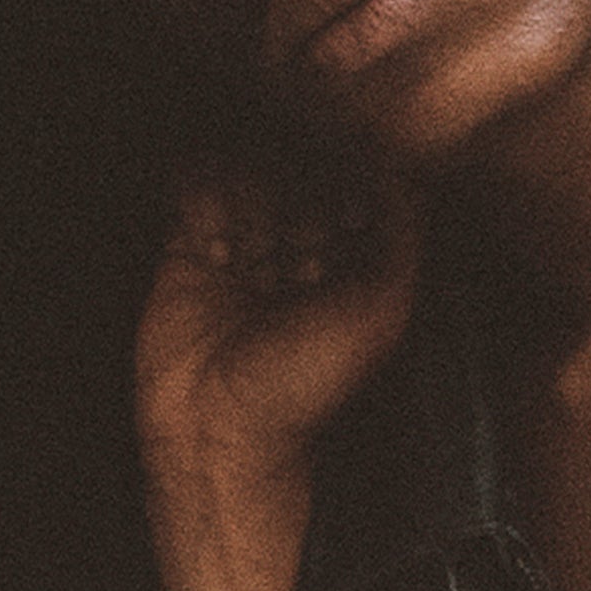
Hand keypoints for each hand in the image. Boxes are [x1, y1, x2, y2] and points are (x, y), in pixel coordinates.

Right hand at [134, 156, 424, 508]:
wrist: (220, 428)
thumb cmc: (307, 383)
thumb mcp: (382, 313)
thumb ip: (403, 236)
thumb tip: (399, 166)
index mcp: (350, 256)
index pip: (353, 174)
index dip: (349, 184)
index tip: (344, 224)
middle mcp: (297, 244)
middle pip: (298, 162)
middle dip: (297, 201)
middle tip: (291, 263)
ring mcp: (242, 241)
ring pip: (246, 164)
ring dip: (249, 207)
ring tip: (248, 266)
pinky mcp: (188, 245)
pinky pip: (194, 181)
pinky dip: (202, 205)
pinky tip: (213, 255)